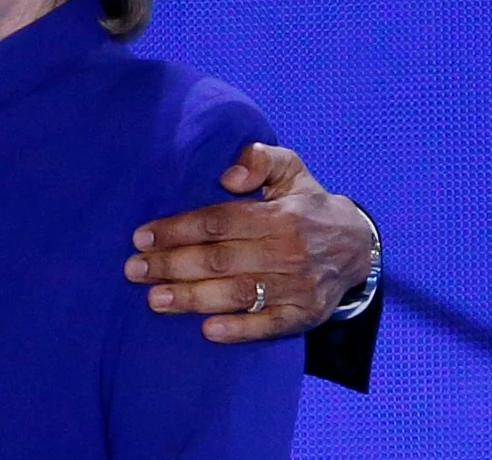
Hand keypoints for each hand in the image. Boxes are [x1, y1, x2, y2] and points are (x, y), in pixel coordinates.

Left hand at [124, 143, 372, 342]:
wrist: (358, 246)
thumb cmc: (308, 204)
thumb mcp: (291, 168)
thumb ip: (260, 159)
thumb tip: (228, 176)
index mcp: (280, 215)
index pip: (219, 223)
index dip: (178, 229)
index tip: (141, 237)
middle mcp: (288, 251)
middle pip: (220, 259)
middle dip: (172, 264)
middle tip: (133, 270)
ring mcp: (297, 287)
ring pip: (236, 293)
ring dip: (192, 298)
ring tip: (154, 299)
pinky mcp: (304, 315)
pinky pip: (268, 326)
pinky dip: (238, 329)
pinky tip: (207, 331)